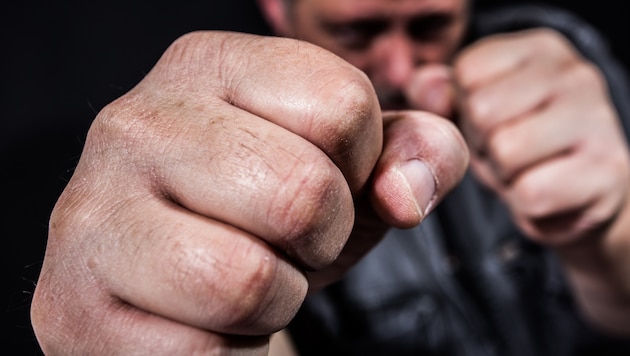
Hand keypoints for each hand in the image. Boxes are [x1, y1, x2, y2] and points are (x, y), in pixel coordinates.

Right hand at [31, 31, 467, 353]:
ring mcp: (90, 213)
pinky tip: (199, 318)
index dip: (357, 168)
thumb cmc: (265, 215)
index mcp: (206, 65)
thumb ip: (413, 154)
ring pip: (245, 278)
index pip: (342, 104)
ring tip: (242, 278)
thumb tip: (407, 192)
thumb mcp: (351, 170)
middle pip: (303, 192)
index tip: (319, 183)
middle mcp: (135, 122)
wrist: (172, 286)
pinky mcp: (73, 304)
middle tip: (280, 241)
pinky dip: (227, 350)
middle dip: (319, 239)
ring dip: (273, 298)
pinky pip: (200, 349)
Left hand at [452, 28, 629, 244]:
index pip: (468, 72)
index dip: (465, 108)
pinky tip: (544, 192)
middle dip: (484, 142)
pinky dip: (525, 202)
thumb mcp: (473, 110)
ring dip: (503, 174)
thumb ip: (439, 92)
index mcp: (540, 49)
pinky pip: (531, 192)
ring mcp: (599, 121)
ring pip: (506, 151)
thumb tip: (426, 90)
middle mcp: (575, 75)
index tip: (492, 122)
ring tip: (524, 170)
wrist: (580, 194)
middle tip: (507, 152)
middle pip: (484, 111)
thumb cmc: (520, 143)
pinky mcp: (607, 172)